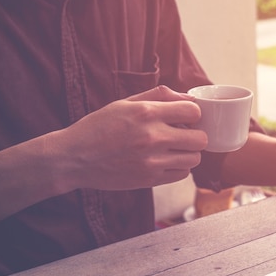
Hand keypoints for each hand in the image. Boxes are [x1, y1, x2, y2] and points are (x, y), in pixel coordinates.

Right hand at [51, 85, 207, 190]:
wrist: (74, 158)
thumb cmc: (99, 126)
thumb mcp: (125, 102)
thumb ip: (159, 96)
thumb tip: (189, 97)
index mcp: (146, 113)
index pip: (193, 111)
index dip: (192, 113)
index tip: (184, 117)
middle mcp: (152, 137)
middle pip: (200, 138)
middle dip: (195, 135)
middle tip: (182, 135)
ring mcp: (152, 161)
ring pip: (195, 159)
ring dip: (188, 153)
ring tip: (173, 149)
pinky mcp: (149, 180)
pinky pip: (182, 174)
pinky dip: (178, 168)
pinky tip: (165, 161)